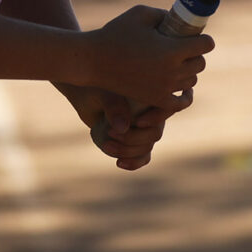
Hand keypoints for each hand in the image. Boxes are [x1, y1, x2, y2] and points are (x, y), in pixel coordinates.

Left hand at [57, 83, 192, 169]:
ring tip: (106, 146)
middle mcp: (152, 112)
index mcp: (150, 95)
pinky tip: (118, 163)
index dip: (156, 118)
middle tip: (110, 134)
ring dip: (129, 152)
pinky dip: (133, 162)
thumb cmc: (94, 88)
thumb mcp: (102, 94)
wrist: (85, 96)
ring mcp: (145, 128)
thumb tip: (123, 127)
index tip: (136, 122)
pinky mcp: (135, 141)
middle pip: (154, 133)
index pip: (166, 109)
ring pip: (146, 147)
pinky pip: (142, 156)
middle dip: (133, 139)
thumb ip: (113, 106)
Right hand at [88, 5, 213, 107]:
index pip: (205, 45)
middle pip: (200, 64)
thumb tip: (178, 20)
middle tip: (184, 46)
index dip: (204, 38)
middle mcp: (172, 72)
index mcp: (172, 50)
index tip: (197, 35)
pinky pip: (180, 102)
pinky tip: (175, 83)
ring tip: (175, 62)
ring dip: (188, 71)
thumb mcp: (141, 13)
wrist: (94, 60)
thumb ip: (164, 14)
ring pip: (191, 81)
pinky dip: (182, 93)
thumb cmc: (116, 33)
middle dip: (195, 53)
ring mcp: (164, 88)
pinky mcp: (155, 99)